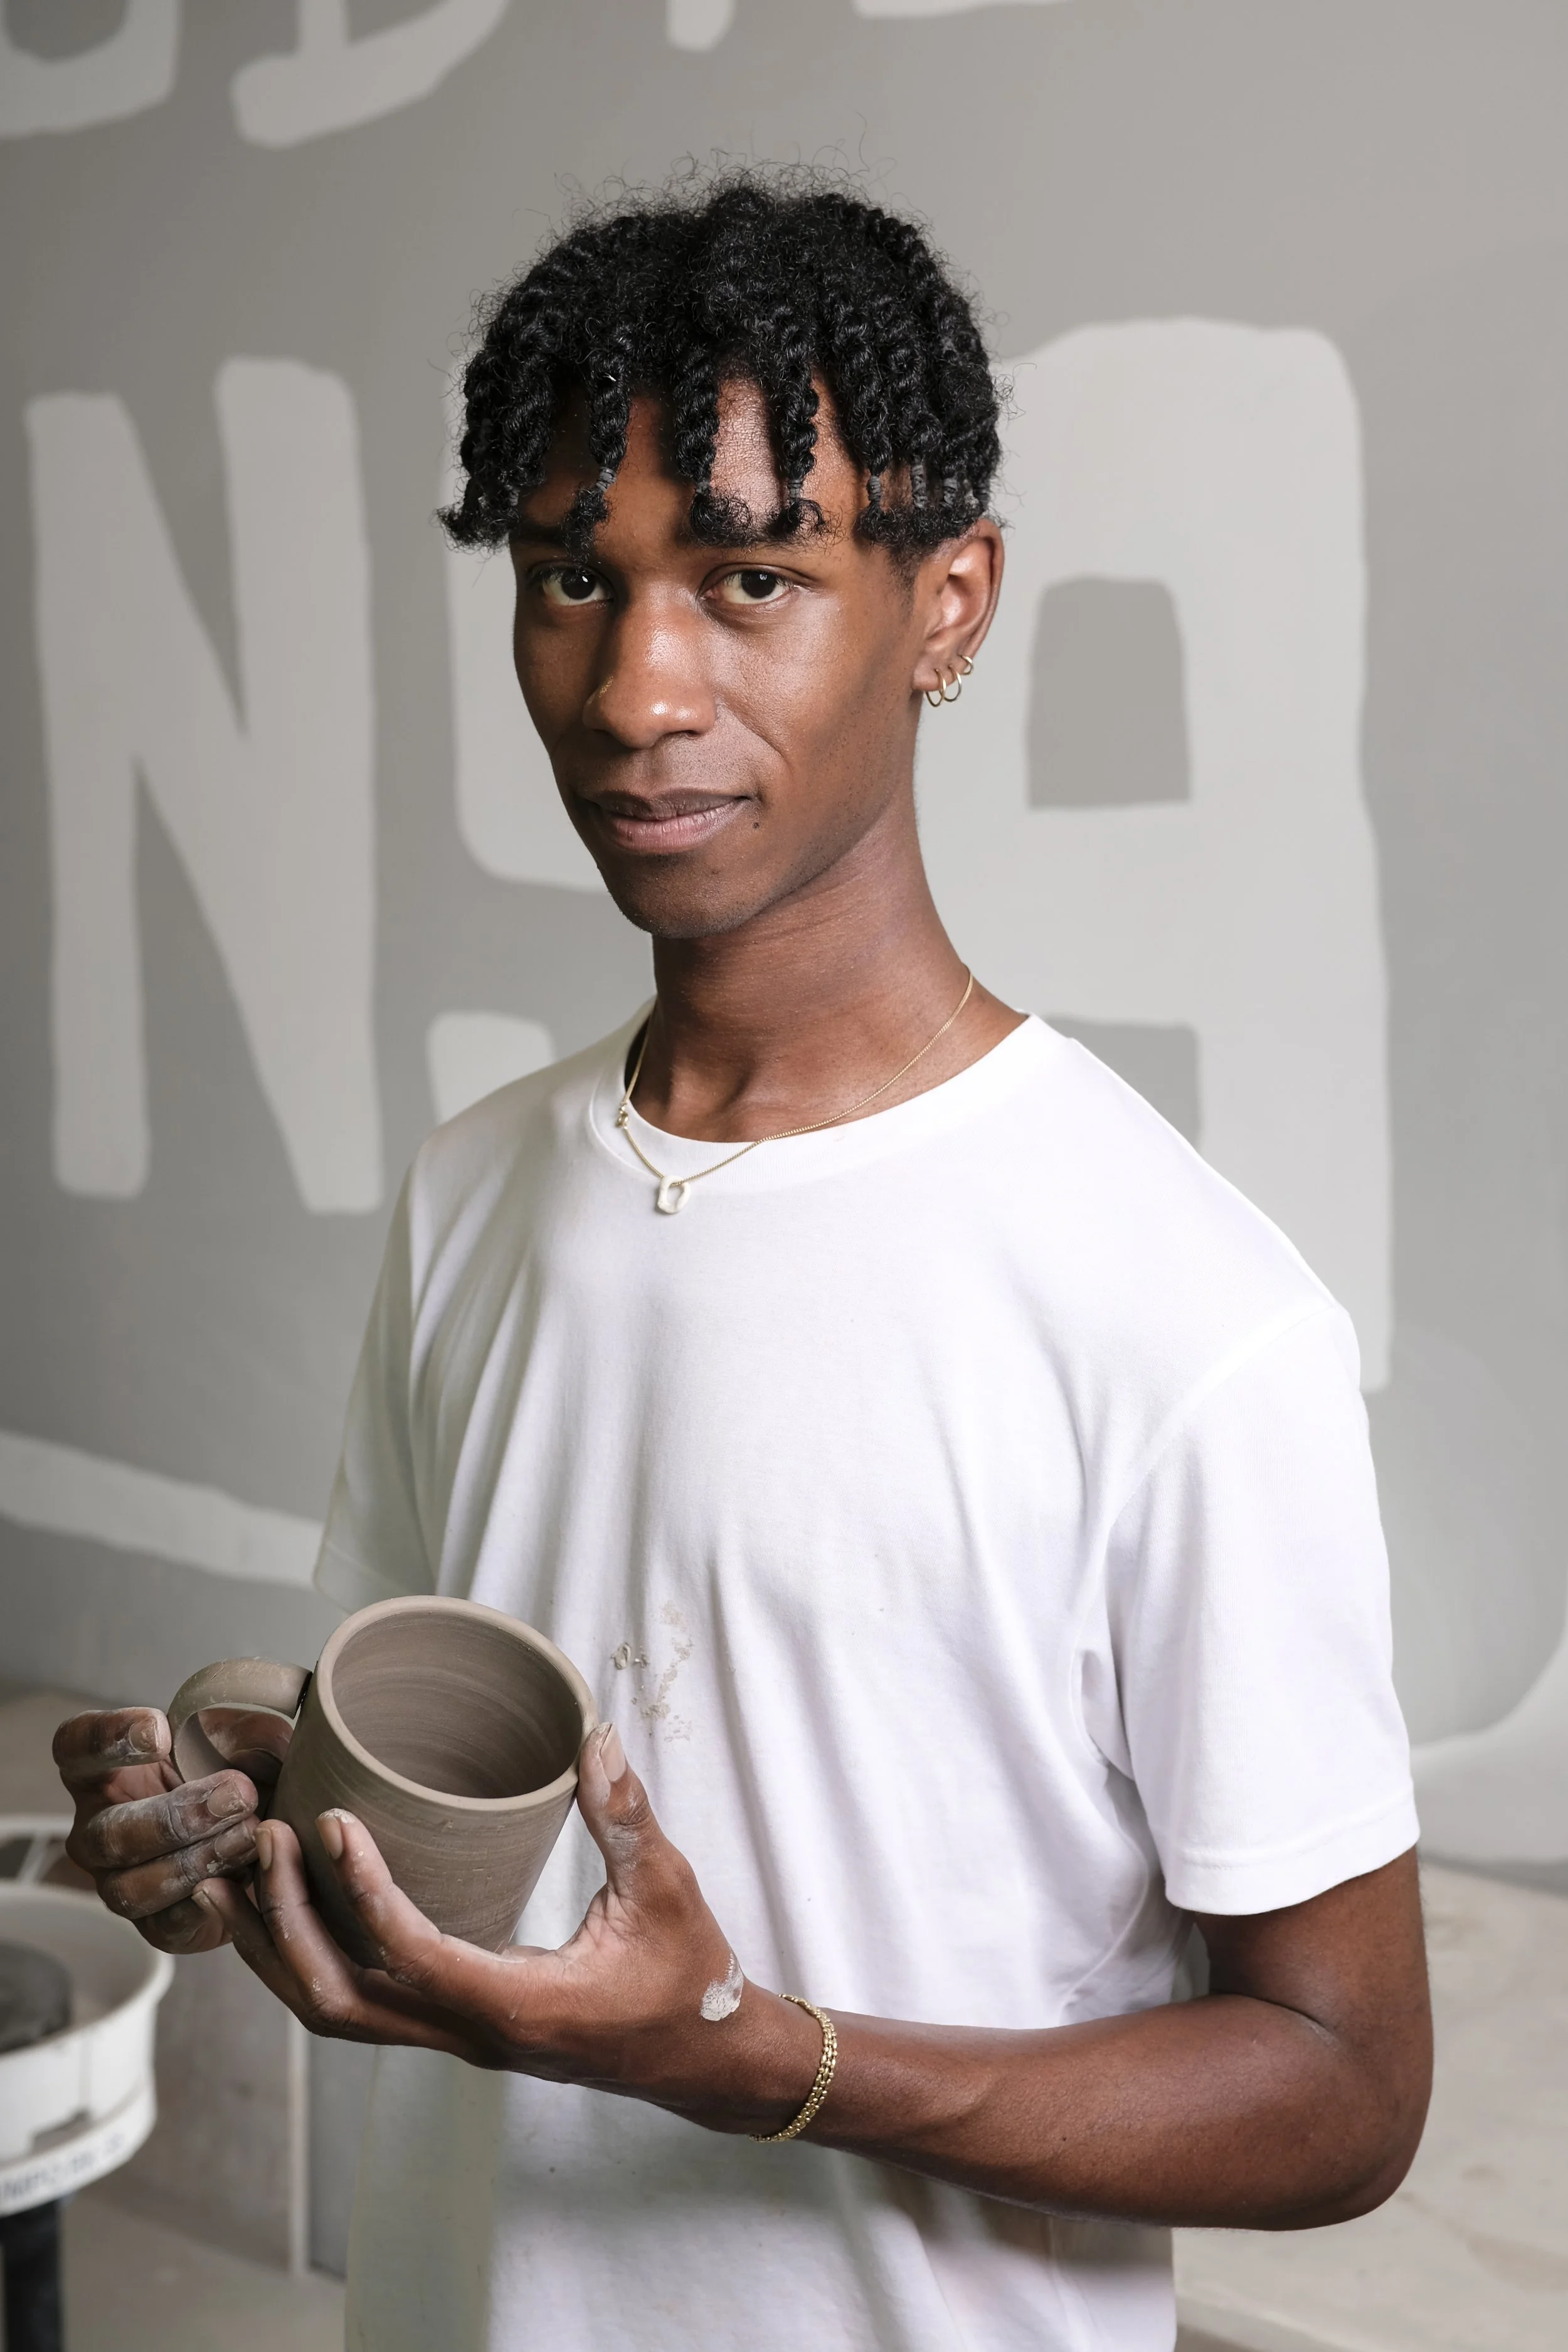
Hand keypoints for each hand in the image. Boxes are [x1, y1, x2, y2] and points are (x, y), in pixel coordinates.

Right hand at [54, 1707, 262, 1955]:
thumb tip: (255, 1739)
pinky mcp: (154, 1926)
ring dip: (196, 1860)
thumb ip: (241, 1730)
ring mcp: (117, 1882)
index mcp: (103, 1771)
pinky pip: (167, 1924)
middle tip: (238, 1794)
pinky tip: (246, 1874)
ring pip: (132, 1887)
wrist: (262, 1838)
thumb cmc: (236, 1773)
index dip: (108, 1740)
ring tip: (250, 1835)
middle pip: (109, 1832)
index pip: (75, 1747)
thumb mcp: (239, 1739)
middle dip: (176, 1816)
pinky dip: (208, 1900)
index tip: (161, 1733)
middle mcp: (96, 1829)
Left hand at [197, 1724, 820, 2132]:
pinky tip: (292, 1907)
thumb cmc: (687, 1976)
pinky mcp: (455, 2025)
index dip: (362, 1890)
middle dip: (287, 1924)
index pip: (412, 1956)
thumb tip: (592, 1734)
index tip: (330, 1822)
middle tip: (258, 1842)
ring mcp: (457, 2037)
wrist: (703, 2059)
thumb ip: (625, 1814)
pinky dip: (311, 1958)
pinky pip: (360, 2003)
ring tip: (235, 1877)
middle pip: (340, 2001)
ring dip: (280, 1948)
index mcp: (517, 2005)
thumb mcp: (667, 1888)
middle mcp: (471, 2034)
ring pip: (336, 2013)